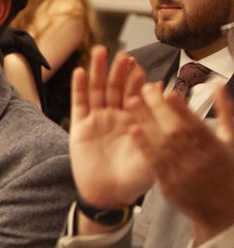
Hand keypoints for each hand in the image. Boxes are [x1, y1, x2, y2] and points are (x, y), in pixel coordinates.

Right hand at [68, 46, 151, 208]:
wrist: (109, 194)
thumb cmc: (134, 178)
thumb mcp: (155, 152)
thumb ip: (160, 125)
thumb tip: (168, 96)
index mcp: (135, 121)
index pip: (136, 95)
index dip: (137, 80)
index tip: (139, 66)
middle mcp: (116, 117)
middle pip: (116, 88)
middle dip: (118, 70)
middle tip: (122, 54)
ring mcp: (97, 120)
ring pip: (97, 90)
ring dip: (98, 71)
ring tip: (100, 52)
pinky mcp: (80, 127)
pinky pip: (79, 104)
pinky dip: (79, 88)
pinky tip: (81, 72)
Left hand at [128, 82, 233, 242]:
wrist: (221, 209)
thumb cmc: (226, 168)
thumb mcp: (231, 140)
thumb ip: (225, 111)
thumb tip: (217, 84)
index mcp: (216, 148)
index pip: (196, 125)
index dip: (182, 108)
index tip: (169, 91)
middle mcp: (200, 160)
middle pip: (176, 131)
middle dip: (158, 108)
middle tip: (143, 88)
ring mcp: (183, 173)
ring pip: (161, 144)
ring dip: (145, 121)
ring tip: (130, 101)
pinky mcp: (169, 185)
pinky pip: (153, 162)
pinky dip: (143, 145)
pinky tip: (133, 129)